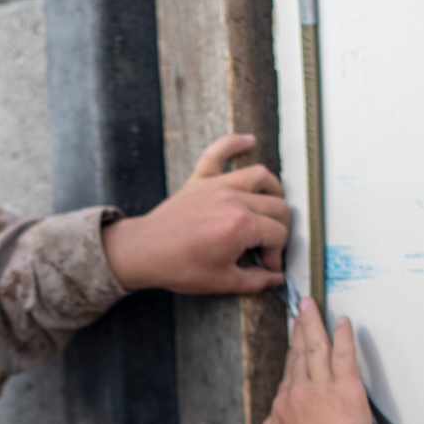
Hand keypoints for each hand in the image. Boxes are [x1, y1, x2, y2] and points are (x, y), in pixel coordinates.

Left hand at [101, 133, 289, 293]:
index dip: (277, 254)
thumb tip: (275, 279)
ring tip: (271, 207)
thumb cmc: (179, 266)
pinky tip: (248, 141)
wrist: (144, 253)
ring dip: (273, 191)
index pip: (278, 234)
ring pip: (260, 176)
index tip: (267, 266)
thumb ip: (256, 281)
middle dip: (279, 230)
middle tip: (267, 247)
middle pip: (277, 206)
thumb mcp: (223, 282)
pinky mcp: (199, 179)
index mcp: (242, 225)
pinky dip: (233, 144)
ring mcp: (217, 185)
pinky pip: (218, 152)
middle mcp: (234, 199)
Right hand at [260, 299, 372, 423]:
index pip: (290, 372)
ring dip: (314, 323)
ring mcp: (321, 388)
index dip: (293, 352)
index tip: (295, 339)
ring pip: (316, 347)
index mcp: (283, 406)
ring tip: (313, 306)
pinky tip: (342, 321)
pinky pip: (343, 354)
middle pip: (299, 353)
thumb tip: (274, 418)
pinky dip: (343, 335)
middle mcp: (298, 391)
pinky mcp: (346, 390)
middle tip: (302, 307)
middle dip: (300, 327)